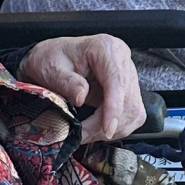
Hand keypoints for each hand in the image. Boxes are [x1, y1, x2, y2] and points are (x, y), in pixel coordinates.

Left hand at [17, 36, 145, 141]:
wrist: (51, 58)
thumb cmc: (51, 58)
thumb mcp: (51, 67)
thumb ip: (66, 82)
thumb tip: (81, 97)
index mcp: (106, 48)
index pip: (118, 80)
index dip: (114, 107)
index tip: (106, 128)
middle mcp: (122, 60)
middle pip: (128, 100)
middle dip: (107, 124)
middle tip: (82, 136)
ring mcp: (128, 76)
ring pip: (133, 111)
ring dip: (113, 129)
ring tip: (87, 134)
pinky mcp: (128, 91)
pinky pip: (132, 115)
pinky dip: (117, 128)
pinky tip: (98, 130)